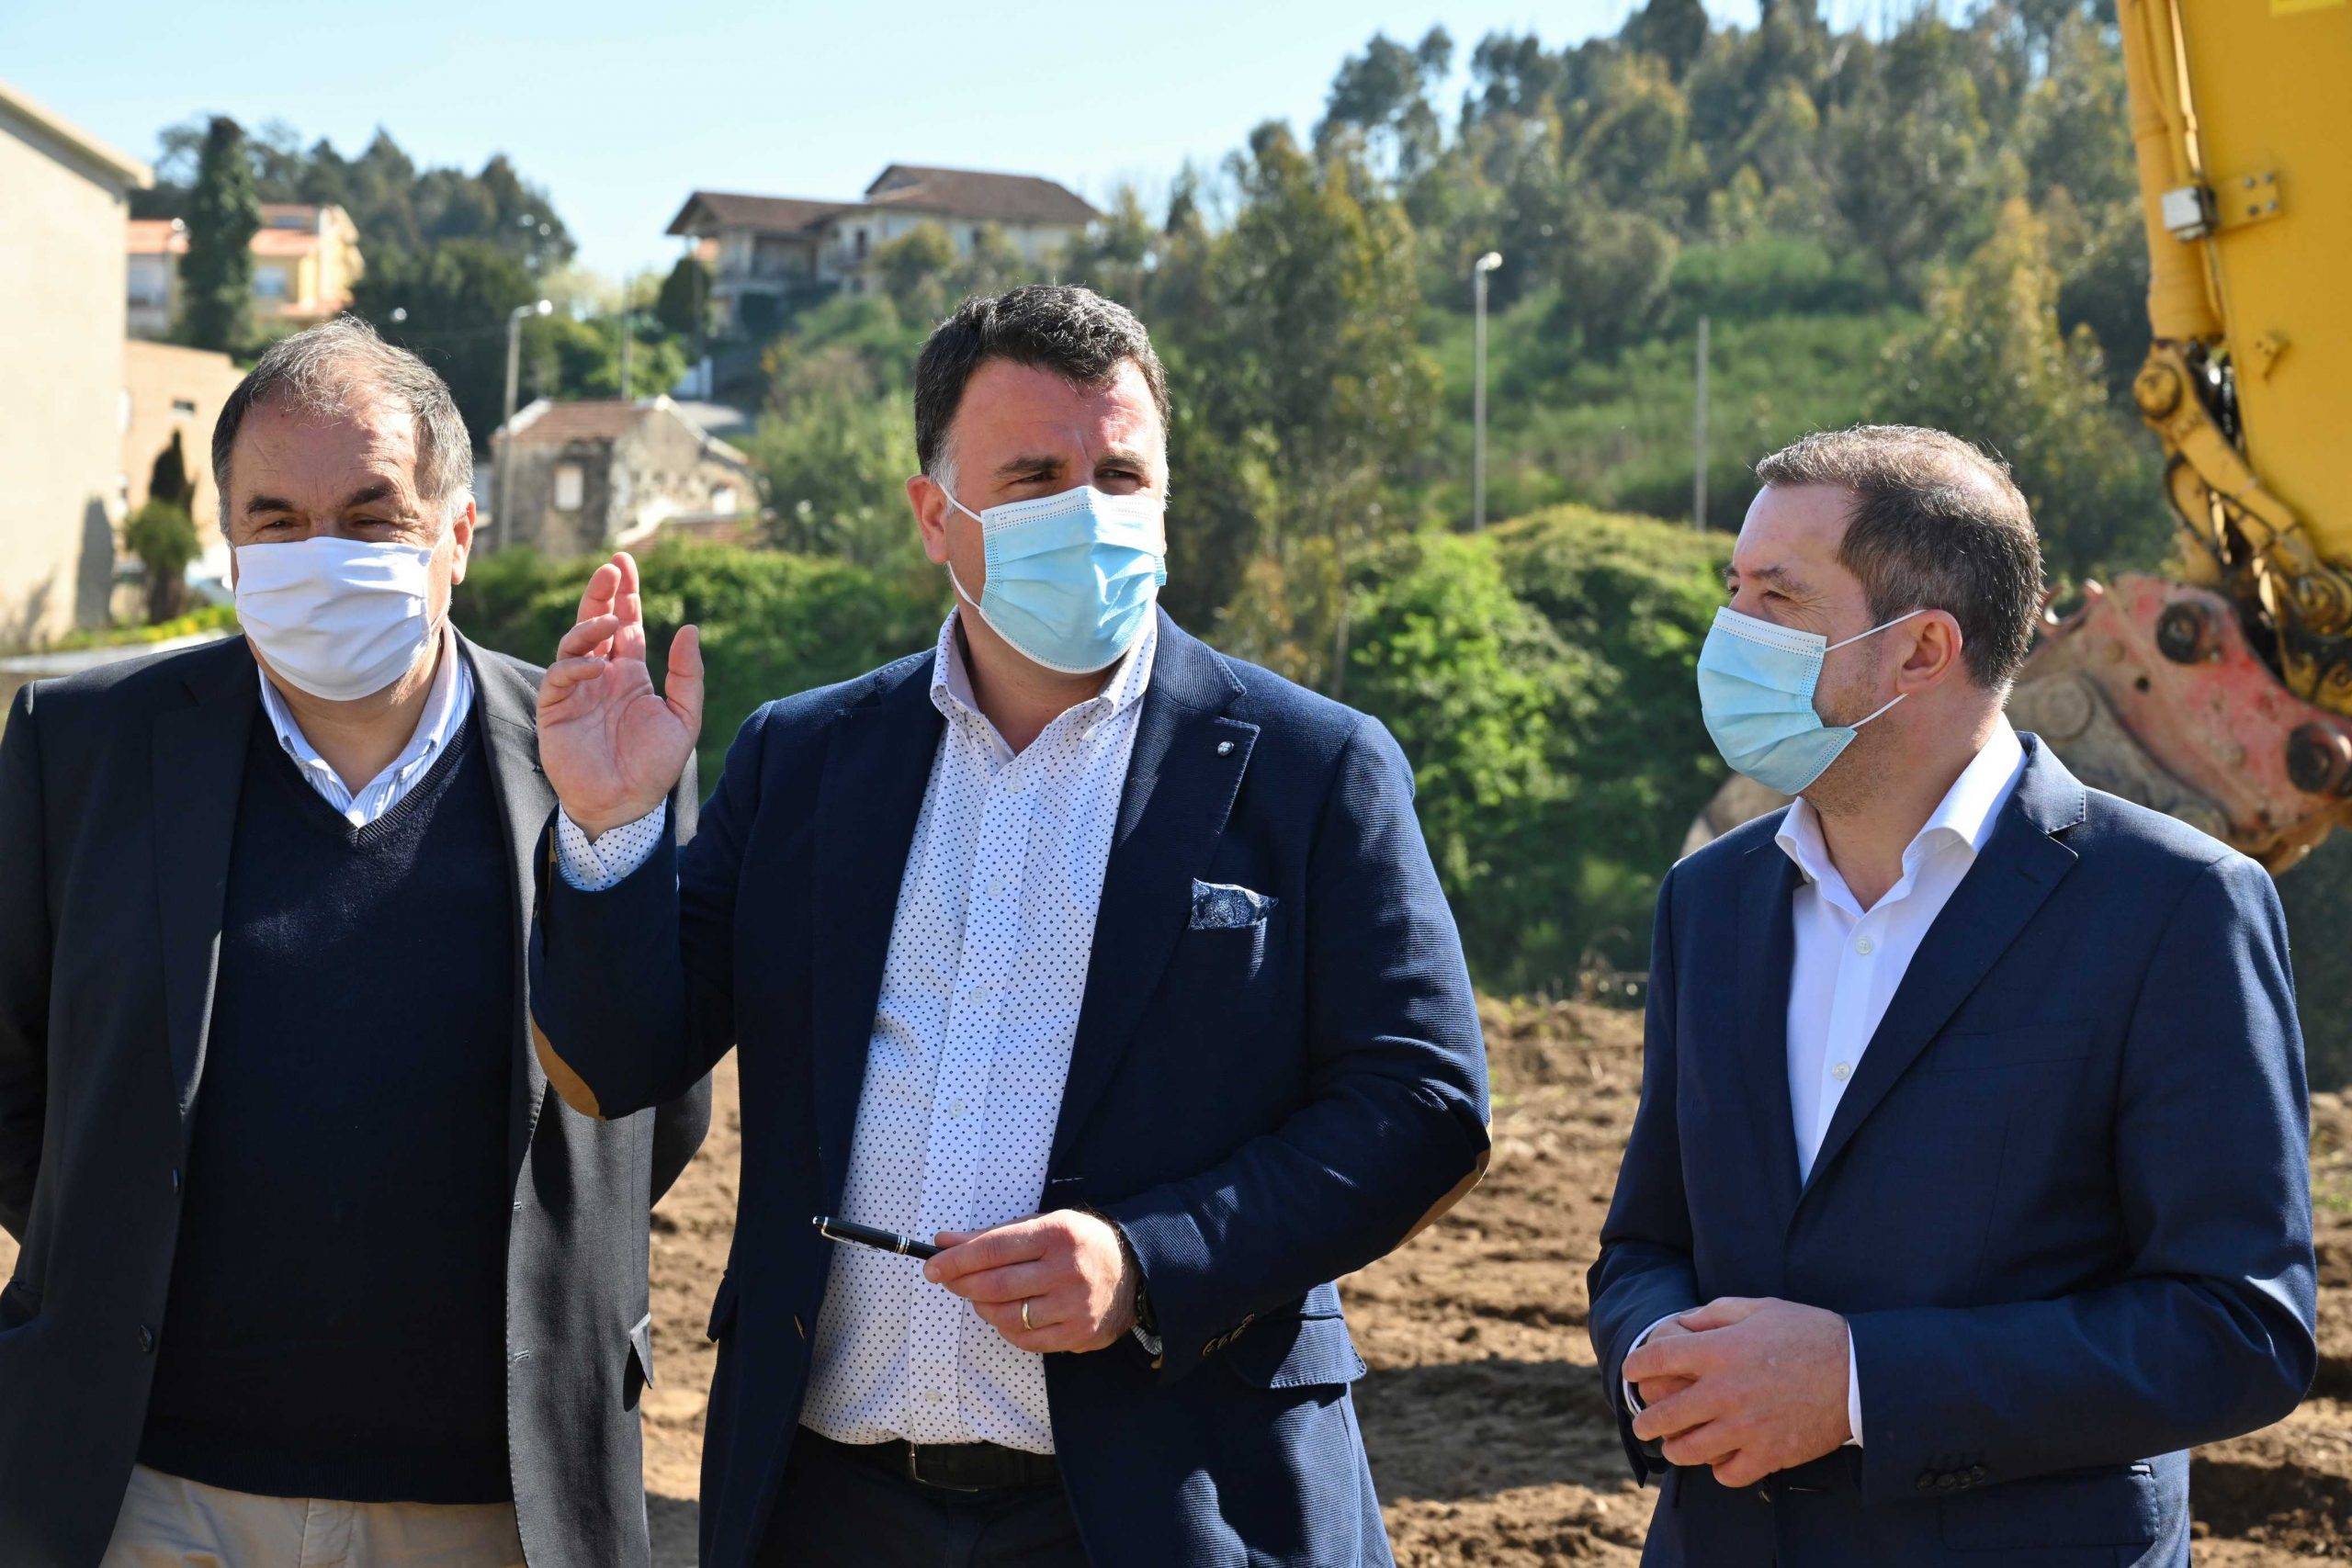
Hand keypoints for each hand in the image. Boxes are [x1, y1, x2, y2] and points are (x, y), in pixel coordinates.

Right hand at [537, 552, 702, 837]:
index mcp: (630, 673)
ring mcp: (576, 690)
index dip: (625, 594)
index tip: (624, 563)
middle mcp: (601, 675)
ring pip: (574, 644)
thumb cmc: (654, 765)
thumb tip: (690, 628)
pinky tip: (598, 667)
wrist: (626, 806)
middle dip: (601, 594)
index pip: (626, 623)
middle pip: (596, 623)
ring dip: (591, 627)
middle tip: (610, 568)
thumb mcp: (684, 718)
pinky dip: (576, 667)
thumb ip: (688, 675)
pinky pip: (559, 678)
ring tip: (612, 622)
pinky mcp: (555, 710)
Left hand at [924, 1210, 1138, 1354]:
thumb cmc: (1078, 1244)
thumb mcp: (1042, 1225)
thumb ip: (992, 1235)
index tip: (932, 1266)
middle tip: (948, 1281)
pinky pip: (1025, 1339)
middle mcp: (1067, 1269)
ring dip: (981, 1307)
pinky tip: (1003, 1314)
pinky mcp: (1077, 1333)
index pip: (993, 1248)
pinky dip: (1005, 1328)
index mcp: (1057, 1234)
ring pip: (1006, 1315)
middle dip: (962, 1284)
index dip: (956, 1259)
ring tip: (978, 1297)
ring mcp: (1073, 1305)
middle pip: (996, 1284)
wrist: (1134, 1272)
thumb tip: (944, 1241)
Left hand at [1622, 1296, 1851, 1488]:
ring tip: (1673, 1445)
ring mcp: (1746, 1427)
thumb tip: (1680, 1325)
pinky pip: (1727, 1473)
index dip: (1636, 1366)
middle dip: (1645, 1420)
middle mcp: (1725, 1391)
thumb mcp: (1759, 1308)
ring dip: (1674, 1448)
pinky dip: (1718, 1469)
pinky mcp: (1769, 1454)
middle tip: (1643, 1424)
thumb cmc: (1809, 1333)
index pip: (1656, 1359)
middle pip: (1663, 1414)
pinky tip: (1718, 1459)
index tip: (1631, 1372)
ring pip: (1688, 1450)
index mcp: (1719, 1350)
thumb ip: (1714, 1314)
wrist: (1860, 1373)